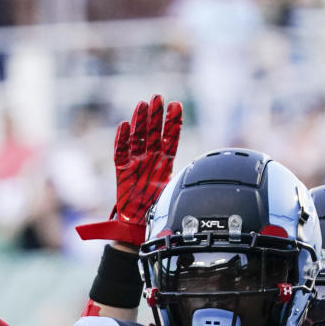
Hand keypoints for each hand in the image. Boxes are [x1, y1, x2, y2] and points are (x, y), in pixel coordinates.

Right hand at [76, 95, 182, 244]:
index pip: (170, 140)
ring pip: (137, 139)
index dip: (173, 124)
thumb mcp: (175, 196)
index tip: (176, 106)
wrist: (139, 228)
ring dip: (140, 122)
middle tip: (158, 97)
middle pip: (153, 135)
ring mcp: (135, 165)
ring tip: (143, 104)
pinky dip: (122, 140)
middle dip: (156, 116)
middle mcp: (150, 161)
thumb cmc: (157, 212)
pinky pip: (120, 154)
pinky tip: (125, 126)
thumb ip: (184, 185)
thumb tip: (204, 175)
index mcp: (165, 165)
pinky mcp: (121, 172)